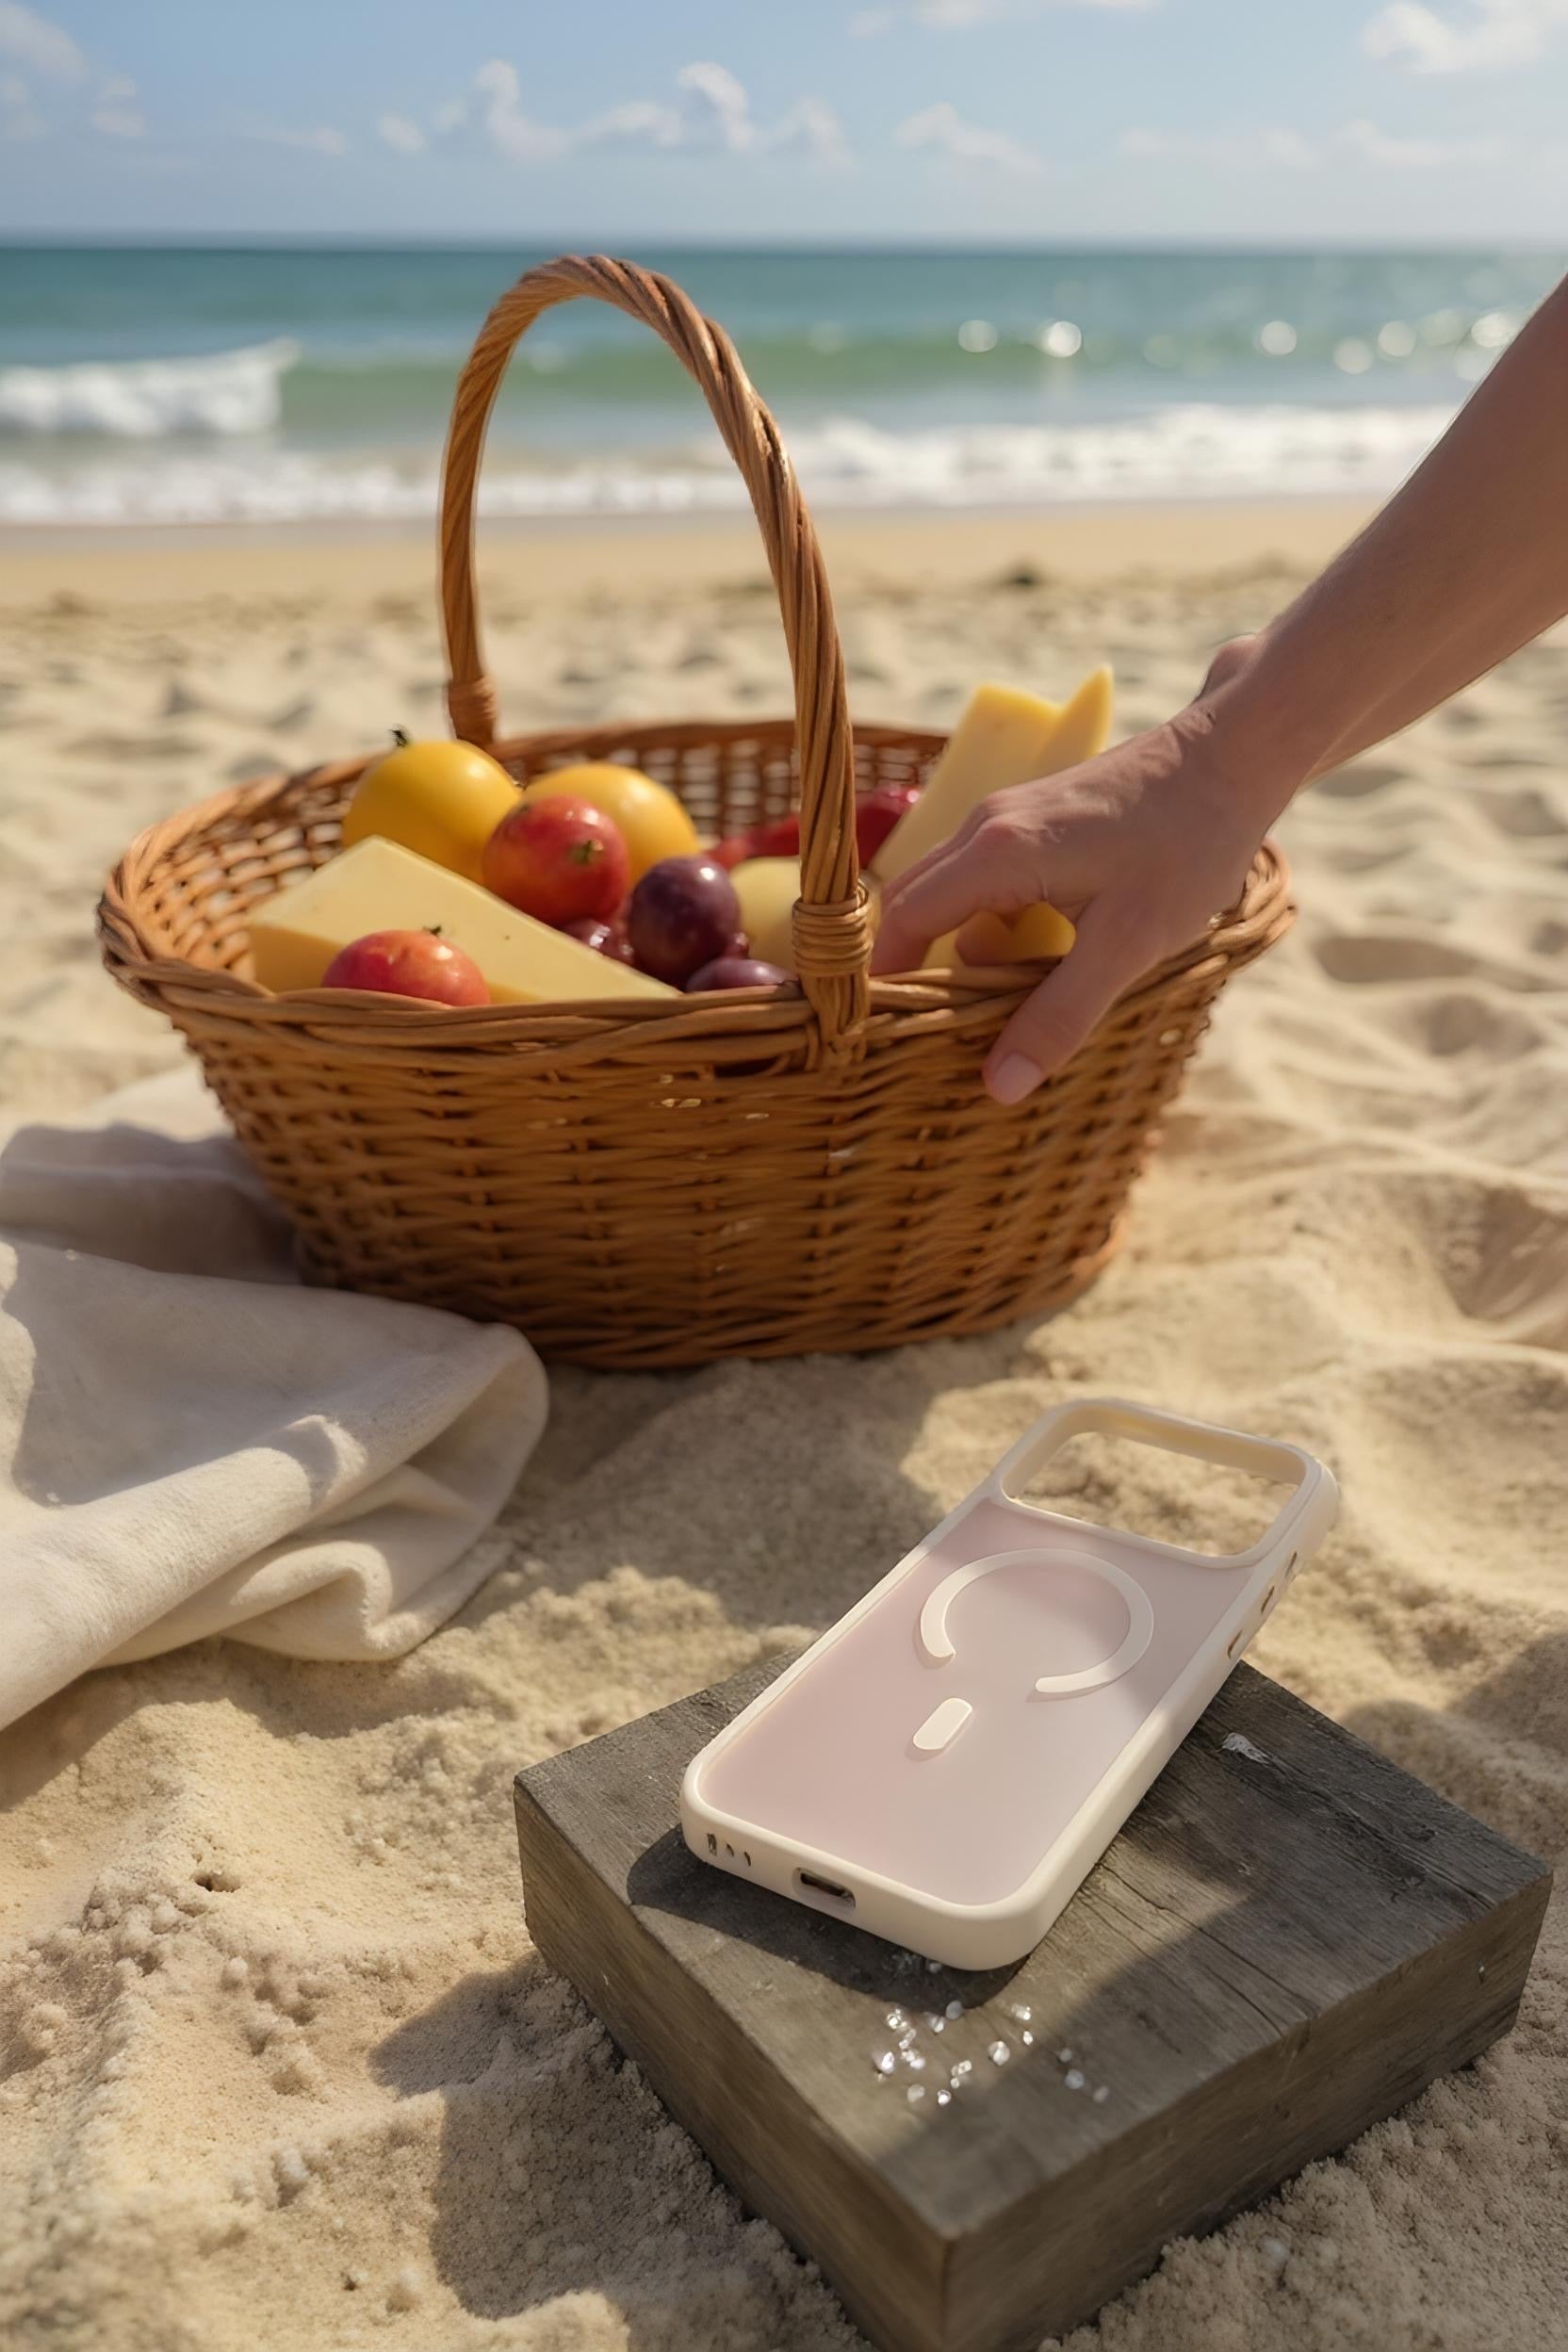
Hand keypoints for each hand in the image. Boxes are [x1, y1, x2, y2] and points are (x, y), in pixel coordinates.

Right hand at [870, 685, 1288, 1104]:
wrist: (1234, 755)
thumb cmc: (1188, 845)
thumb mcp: (1130, 944)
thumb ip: (1060, 1016)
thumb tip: (999, 1086)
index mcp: (995, 854)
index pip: (903, 922)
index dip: (886, 981)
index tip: (886, 1035)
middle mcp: (986, 826)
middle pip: (915, 906)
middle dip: (922, 970)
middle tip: (943, 1034)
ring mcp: (1009, 815)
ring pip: (955, 895)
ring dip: (971, 950)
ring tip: (1010, 1004)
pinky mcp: (1036, 817)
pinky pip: (989, 880)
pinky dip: (1000, 924)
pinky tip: (1049, 955)